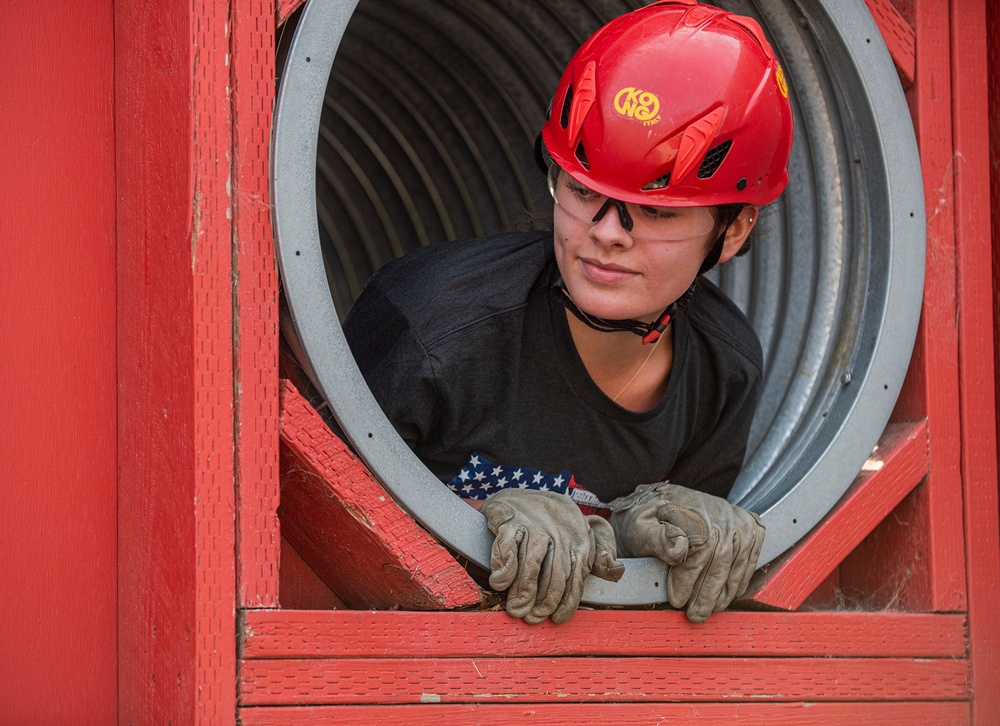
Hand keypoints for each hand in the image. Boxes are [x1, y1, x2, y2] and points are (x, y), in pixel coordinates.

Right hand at [481, 489, 623, 623]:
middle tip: (531, 618)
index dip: (566, 602)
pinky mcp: (510, 519)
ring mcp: (533, 524)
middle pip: (554, 574)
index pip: (575, 578)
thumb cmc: (554, 523)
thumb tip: (617, 573)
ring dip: (523, 590)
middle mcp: (558, 532)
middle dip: (543, 601)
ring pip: (531, 564)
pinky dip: (505, 569)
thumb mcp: (581, 536)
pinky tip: (500, 583)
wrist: (523, 496)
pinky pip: (508, 548)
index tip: (556, 619)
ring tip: (516, 608)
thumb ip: (599, 557)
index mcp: (579, 539)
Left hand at [610, 482, 764, 621]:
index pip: (699, 551)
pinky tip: (729, 594)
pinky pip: (751, 555)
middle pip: (720, 558)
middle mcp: (719, 512)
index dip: (689, 580)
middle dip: (708, 593)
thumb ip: (657, 538)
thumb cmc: (647, 519)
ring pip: (737, 560)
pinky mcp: (749, 524)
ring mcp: (736, 518)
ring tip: (710, 609)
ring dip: (725, 591)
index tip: (677, 600)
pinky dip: (741, 578)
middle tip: (695, 615)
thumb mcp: (641, 526)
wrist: (658, 499)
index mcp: (693, 510)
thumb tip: (679, 550)